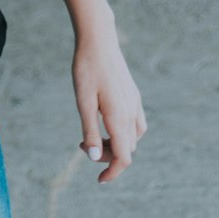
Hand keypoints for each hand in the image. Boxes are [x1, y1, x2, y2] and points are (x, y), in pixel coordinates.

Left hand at [72, 29, 146, 183]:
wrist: (98, 39)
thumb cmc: (86, 68)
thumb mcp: (83, 101)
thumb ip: (89, 130)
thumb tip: (93, 158)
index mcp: (119, 117)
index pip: (123, 157)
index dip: (112, 172)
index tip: (99, 179)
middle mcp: (131, 112)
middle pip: (126, 149)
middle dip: (107, 155)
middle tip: (82, 143)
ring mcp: (134, 102)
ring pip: (133, 137)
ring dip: (116, 143)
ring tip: (93, 133)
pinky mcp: (133, 94)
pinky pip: (136, 123)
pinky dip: (124, 131)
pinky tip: (108, 121)